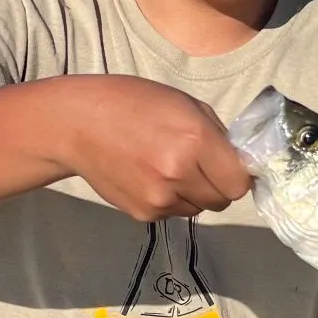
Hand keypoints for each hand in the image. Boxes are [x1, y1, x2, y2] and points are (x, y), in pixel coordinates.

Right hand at [61, 77, 252, 221]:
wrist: (78, 124)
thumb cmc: (134, 104)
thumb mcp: (184, 104)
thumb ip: (216, 135)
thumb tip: (238, 163)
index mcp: (194, 140)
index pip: (239, 183)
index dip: (237, 175)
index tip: (229, 165)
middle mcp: (178, 174)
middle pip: (222, 200)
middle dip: (217, 185)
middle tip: (198, 165)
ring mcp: (159, 198)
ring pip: (198, 209)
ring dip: (193, 193)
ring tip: (168, 167)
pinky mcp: (143, 213)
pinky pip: (173, 212)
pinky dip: (170, 199)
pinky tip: (149, 176)